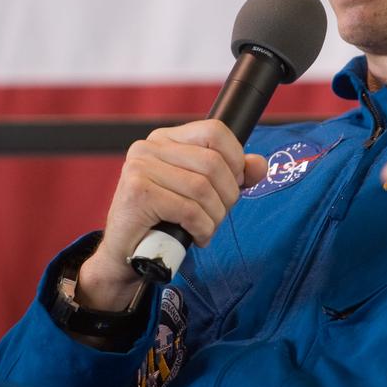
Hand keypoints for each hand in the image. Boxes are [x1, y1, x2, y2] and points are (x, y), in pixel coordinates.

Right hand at [77, 120, 267, 310]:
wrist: (126, 255)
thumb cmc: (164, 221)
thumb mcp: (201, 192)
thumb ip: (232, 175)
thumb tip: (260, 165)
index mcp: (165, 139)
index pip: (215, 131)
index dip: (235, 159)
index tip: (233, 184)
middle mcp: (149, 147)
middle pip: (213, 163)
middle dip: (226, 196)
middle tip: (218, 215)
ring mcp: (140, 167)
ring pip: (203, 188)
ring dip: (214, 217)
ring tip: (206, 228)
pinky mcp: (138, 193)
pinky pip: (189, 209)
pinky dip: (202, 228)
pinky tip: (196, 236)